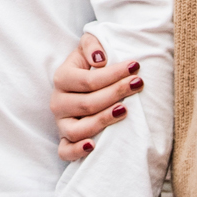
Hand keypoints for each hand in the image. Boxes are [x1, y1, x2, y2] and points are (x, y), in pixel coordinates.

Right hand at [50, 30, 142, 161]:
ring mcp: (60, 123)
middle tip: (138, 84)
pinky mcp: (65, 140)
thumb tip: (99, 59)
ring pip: (77, 129)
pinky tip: (94, 145)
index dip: (113, 74)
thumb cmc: (89, 66)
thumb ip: (92, 45)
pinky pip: (65, 151)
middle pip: (87, 104)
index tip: (135, 66)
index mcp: (62, 78)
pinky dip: (77, 151)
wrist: (80, 85)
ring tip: (124, 111)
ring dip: (102, 121)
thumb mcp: (88, 49)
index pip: (88, 80)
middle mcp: (58, 102)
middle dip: (115, 93)